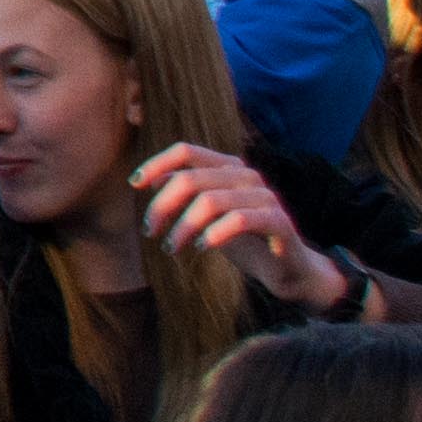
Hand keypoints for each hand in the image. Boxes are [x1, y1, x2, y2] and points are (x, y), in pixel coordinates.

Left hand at [131, 142, 343, 307]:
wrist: (286, 270)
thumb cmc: (242, 239)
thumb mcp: (206, 215)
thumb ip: (183, 194)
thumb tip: (147, 179)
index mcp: (229, 167)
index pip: (186, 151)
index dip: (157, 163)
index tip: (135, 184)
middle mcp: (247, 176)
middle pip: (191, 179)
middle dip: (163, 206)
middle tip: (150, 232)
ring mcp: (265, 197)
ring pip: (210, 201)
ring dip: (183, 227)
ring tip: (171, 247)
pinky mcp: (278, 222)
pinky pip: (239, 220)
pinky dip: (213, 234)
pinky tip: (201, 248)